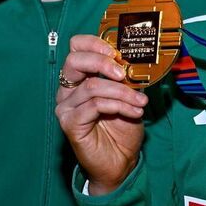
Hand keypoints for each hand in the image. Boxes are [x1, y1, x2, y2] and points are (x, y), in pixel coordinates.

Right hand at [55, 35, 147, 195]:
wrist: (120, 161)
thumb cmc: (122, 129)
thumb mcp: (129, 96)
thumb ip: (126, 78)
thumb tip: (135, 61)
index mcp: (79, 78)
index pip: (76, 48)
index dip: (94, 44)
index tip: (116, 52)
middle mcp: (67, 90)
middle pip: (75, 61)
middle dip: (103, 63)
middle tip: (124, 74)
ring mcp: (65, 107)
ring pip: (92, 87)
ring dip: (123, 92)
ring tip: (140, 102)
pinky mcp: (70, 123)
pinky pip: (94, 106)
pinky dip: (118, 106)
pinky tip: (133, 112)